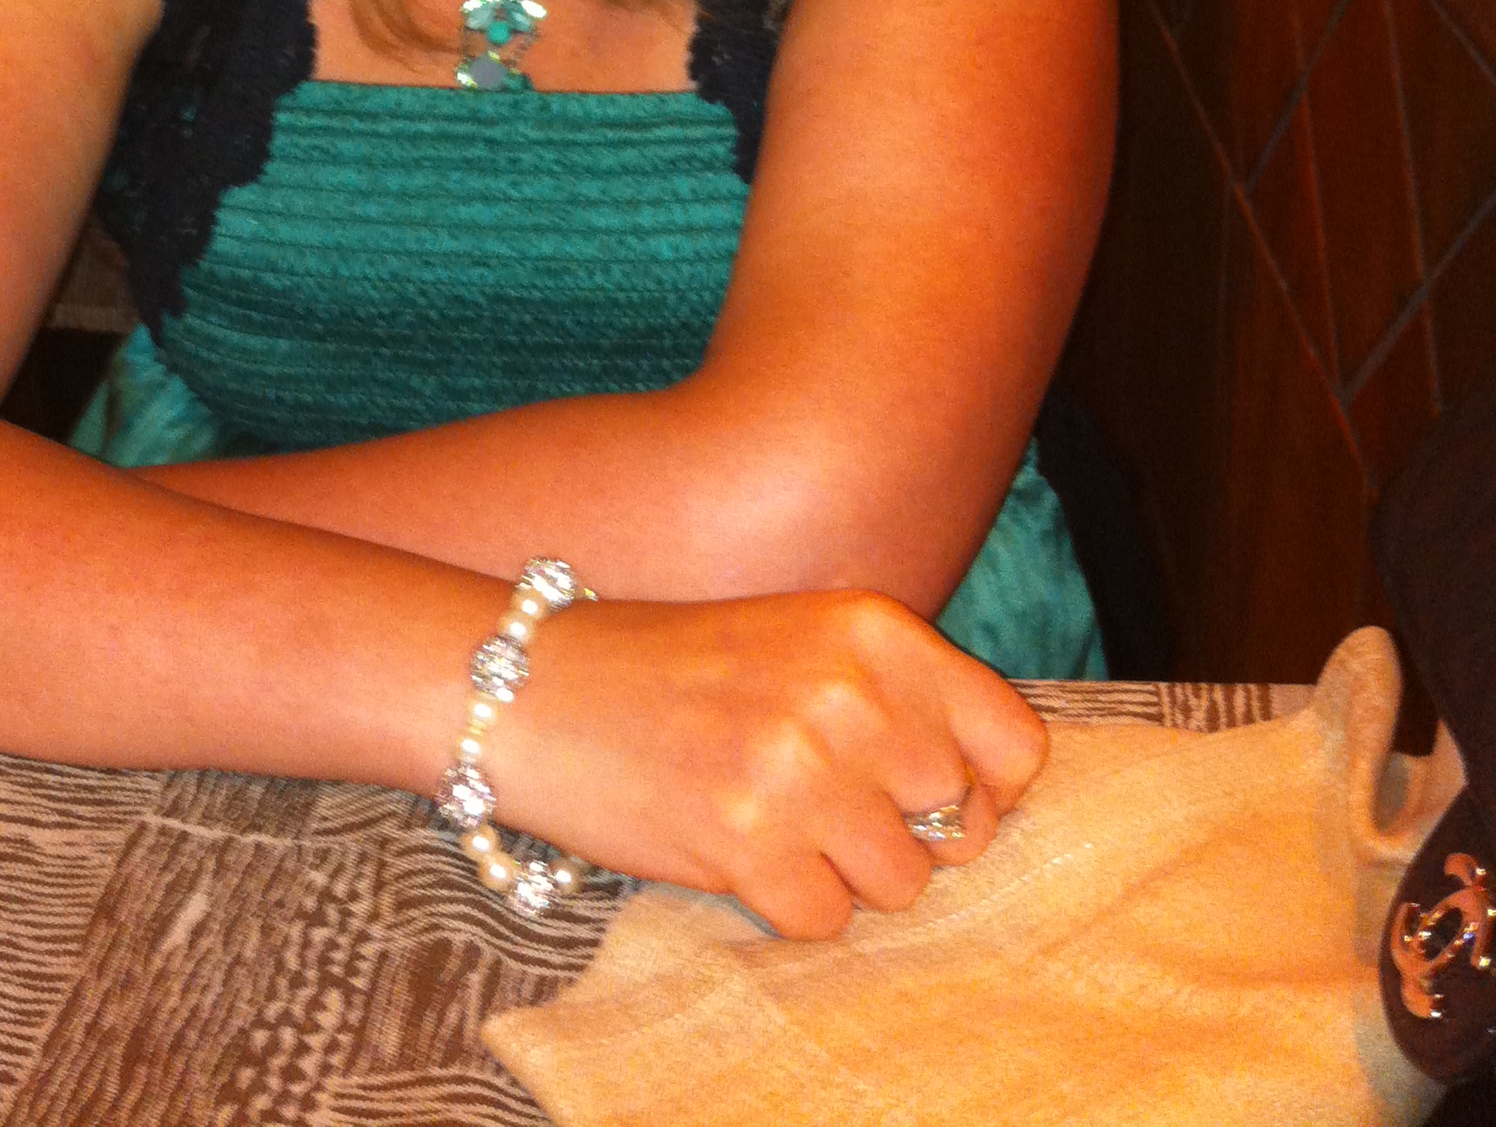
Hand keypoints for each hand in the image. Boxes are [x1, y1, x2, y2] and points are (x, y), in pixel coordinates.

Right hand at [492, 588, 1047, 938]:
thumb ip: (902, 701)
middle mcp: (848, 690)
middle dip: (903, 835)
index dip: (983, 788)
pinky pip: (823, 922)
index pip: (1016, 745)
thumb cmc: (679, 669)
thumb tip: (991, 802)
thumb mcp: (804, 641)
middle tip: (823, 805)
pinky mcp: (746, 840)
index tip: (926, 792)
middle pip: (961, 826)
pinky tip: (731, 847)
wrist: (534, 684)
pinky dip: (782, 903)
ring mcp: (798, 766)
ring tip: (771, 819)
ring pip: (900, 885)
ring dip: (842, 873)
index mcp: (873, 629)